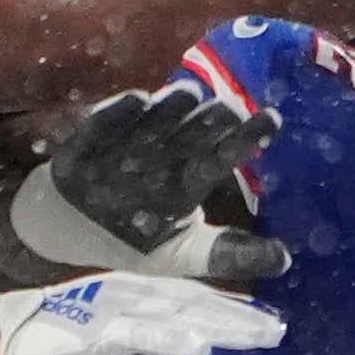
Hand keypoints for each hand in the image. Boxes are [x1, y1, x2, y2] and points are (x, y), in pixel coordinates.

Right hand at [0, 273, 284, 354]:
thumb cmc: (40, 338)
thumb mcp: (101, 336)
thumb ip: (138, 334)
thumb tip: (181, 340)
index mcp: (126, 296)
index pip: (188, 300)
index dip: (229, 308)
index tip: (267, 320)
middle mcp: (124, 296)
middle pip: (193, 304)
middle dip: (238, 316)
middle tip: (280, 330)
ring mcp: (107, 310)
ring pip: (176, 314)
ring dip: (221, 323)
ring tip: (261, 333)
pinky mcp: (87, 330)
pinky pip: (135, 334)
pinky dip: (170, 338)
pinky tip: (202, 346)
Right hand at [6, 84, 291, 281]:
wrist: (69, 233)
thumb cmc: (136, 239)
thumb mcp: (185, 255)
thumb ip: (231, 254)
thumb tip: (286, 261)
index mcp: (191, 178)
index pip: (225, 153)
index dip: (248, 136)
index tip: (274, 119)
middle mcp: (164, 154)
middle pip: (194, 131)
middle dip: (211, 119)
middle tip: (227, 109)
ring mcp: (125, 145)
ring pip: (154, 120)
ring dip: (171, 108)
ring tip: (189, 94)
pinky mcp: (87, 144)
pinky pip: (101, 126)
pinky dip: (116, 115)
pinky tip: (136, 100)